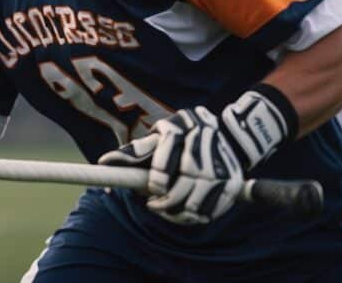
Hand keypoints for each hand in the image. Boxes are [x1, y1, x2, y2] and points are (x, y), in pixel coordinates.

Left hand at [100, 89, 293, 224]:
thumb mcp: (159, 137)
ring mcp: (223, 160)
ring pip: (203, 193)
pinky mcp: (236, 180)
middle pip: (188, 175)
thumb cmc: (182, 138)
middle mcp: (205, 139)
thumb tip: (105, 162)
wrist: (231, 135)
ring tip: (169, 213)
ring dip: (183, 211)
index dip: (159, 174)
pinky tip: (188, 216)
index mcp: (181, 124)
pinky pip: (217, 204)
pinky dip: (201, 215)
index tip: (152, 190)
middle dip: (169, 198)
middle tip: (154, 206)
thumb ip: (136, 151)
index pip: (169, 149)